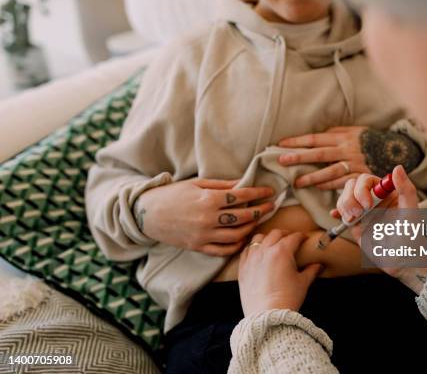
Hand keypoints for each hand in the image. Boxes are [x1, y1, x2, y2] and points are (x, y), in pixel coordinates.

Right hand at [135, 178, 274, 255]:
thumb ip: (221, 185)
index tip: (270, 191)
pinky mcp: (198, 247)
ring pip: (236, 235)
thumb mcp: (196, 184)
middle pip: (243, 216)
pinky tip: (243, 238)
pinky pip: (223, 250)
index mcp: (208, 199)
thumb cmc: (172, 194)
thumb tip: (243, 183)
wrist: (147, 213)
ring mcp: (203, 235)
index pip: (240, 196)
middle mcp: (208, 219)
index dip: (258, 193)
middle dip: (260, 210)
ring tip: (257, 220)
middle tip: (271, 206)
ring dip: (251, 228)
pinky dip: (236, 245)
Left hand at [238, 230, 322, 315]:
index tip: (305, 238)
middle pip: (276, 233)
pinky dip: (253, 248)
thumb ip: (311, 271)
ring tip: (272, 243)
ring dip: (267, 238)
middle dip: (285, 234)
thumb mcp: (302, 283)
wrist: (267, 315)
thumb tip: (319, 266)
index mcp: (282, 251)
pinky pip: (246, 251)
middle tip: (291, 239)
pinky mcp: (242, 268)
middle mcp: (265, 250)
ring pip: (258, 238)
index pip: (294, 237)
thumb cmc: (287, 299)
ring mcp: (251, 258)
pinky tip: (257, 253)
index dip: (301, 236)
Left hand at [278, 126, 370, 189]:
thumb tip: (316, 137)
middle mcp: (347, 149)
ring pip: (330, 171)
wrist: (396, 149)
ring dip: (312, 178)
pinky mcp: (361, 176)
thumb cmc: (369, 139)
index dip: (298, 141)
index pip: (315, 138)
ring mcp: (354, 164)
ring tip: (298, 183)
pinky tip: (318, 188)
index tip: (281, 144)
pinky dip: (330, 187)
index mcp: (343, 136)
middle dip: (299, 157)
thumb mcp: (354, 131)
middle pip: (319, 154)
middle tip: (281, 161)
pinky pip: (343, 183)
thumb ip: (336, 133)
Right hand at [333, 165, 426, 293]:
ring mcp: (363, 211)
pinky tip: (336, 216)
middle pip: (351, 186)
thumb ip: (406, 189)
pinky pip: (341, 212)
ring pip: (344, 198)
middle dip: (350, 199)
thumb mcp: (411, 211)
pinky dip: (337, 212)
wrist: (402, 259)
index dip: (362, 189)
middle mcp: (373, 199)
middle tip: (358, 214)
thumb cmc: (411, 235)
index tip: (368, 205)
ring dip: (343, 206)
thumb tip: (397, 167)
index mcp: (386, 192)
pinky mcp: (355, 223)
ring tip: (353, 220)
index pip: (366, 180)